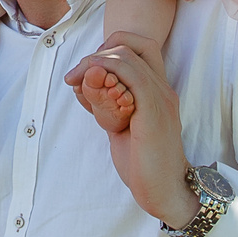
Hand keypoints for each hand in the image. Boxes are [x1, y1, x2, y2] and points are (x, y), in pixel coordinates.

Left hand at [64, 32, 193, 228]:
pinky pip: (131, 75)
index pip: (140, 46)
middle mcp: (163, 87)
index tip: (87, 69)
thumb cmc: (143, 163)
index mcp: (157, 90)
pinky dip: (106, 72)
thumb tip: (81, 85)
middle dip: (94, 55)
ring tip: (76, 81)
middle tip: (74, 77)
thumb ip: (105, 105)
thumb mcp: (119, 127)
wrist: (164, 190)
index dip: (110, 48)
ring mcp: (161, 97)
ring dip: (94, 63)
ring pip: (125, 56)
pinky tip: (90, 85)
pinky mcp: (154, 109)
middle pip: (128, 46)